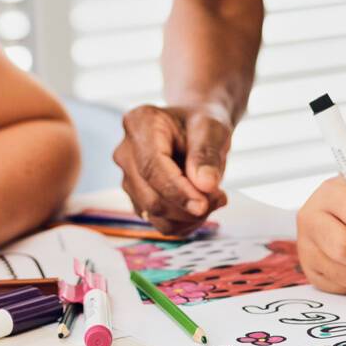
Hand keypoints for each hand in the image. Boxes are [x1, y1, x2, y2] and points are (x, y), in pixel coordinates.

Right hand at [111, 103, 232, 233]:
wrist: (195, 129)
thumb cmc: (201, 123)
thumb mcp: (211, 128)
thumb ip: (207, 153)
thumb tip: (205, 184)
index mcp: (139, 123)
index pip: (152, 167)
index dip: (178, 191)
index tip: (203, 204)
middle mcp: (126, 152)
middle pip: (150, 196)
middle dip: (187, 207)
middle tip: (219, 198)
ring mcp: (128, 177)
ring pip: (154, 214)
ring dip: (188, 217)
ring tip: (214, 199)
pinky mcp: (137, 198)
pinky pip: (159, 222)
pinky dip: (184, 222)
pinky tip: (201, 207)